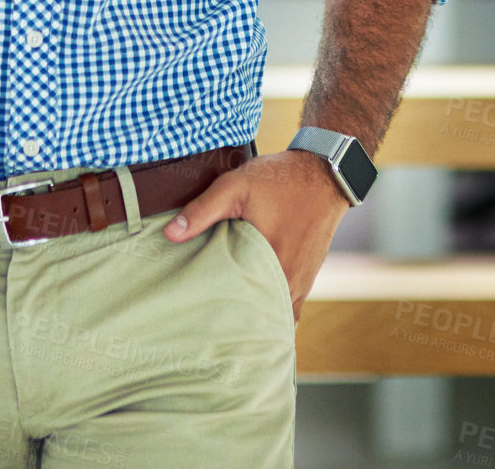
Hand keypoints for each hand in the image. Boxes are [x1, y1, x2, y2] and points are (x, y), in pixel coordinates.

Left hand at [162, 150, 348, 321]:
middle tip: (204, 318)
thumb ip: (202, 210)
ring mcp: (300, 284)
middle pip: (255, 315)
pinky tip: (253, 308)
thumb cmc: (279, 179)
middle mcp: (288, 282)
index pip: (238, 305)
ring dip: (252, 315)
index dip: (215, 310)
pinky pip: (287, 309)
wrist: (324, 175)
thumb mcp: (235, 186)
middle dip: (231, 318)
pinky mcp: (306, 279)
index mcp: (270, 264)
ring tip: (224, 315)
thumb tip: (170, 235)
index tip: (195, 312)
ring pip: (272, 314)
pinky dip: (270, 311)